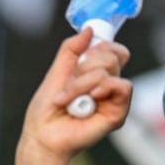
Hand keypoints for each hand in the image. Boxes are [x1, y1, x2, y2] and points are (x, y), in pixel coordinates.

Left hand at [9, 28, 132, 164]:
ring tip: (67, 98)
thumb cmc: (46, 111)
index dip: (100, 45)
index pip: (112, 49)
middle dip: (85, 65)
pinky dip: (103, 87)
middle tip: (67, 84)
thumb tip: (89, 29)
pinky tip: (90, 97)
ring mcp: (113, 99)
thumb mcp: (56, 72)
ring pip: (111, 70)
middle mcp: (107, 85)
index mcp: (94, 74)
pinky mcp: (118, 114)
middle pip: (111, 55)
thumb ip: (71, 50)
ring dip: (84, 81)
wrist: (42, 136)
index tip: (80, 57)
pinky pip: (122, 87)